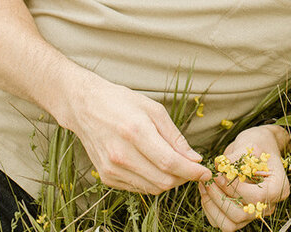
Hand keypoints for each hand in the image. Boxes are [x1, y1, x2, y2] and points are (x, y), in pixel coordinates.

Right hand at [59, 74, 213, 194]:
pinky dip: (152, 181)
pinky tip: (155, 166)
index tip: (206, 172)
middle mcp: (121, 154)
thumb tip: (194, 158)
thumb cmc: (121, 102)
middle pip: (163, 180)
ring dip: (170, 181)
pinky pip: (138, 187)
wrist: (84, 107)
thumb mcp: (153, 109)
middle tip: (192, 167)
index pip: (170, 162)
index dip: (191, 171)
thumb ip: (175, 137)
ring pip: (152, 188)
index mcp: (135, 132)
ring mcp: (111, 168)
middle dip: (184, 177)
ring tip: (175, 166)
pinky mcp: (106, 177)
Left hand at [198, 125, 290, 230]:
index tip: (219, 175)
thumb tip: (218, 166)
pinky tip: (207, 192)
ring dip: (213, 207)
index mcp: (277, 188)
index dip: (233, 188)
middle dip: (220, 198)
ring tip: (205, 186)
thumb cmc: (259, 144)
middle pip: (241, 215)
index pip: (255, 197)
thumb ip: (235, 158)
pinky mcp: (242, 215)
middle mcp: (268, 205)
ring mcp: (255, 213)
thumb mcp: (249, 145)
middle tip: (208, 180)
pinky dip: (211, 210)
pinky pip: (223, 222)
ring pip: (230, 224)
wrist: (261, 147)